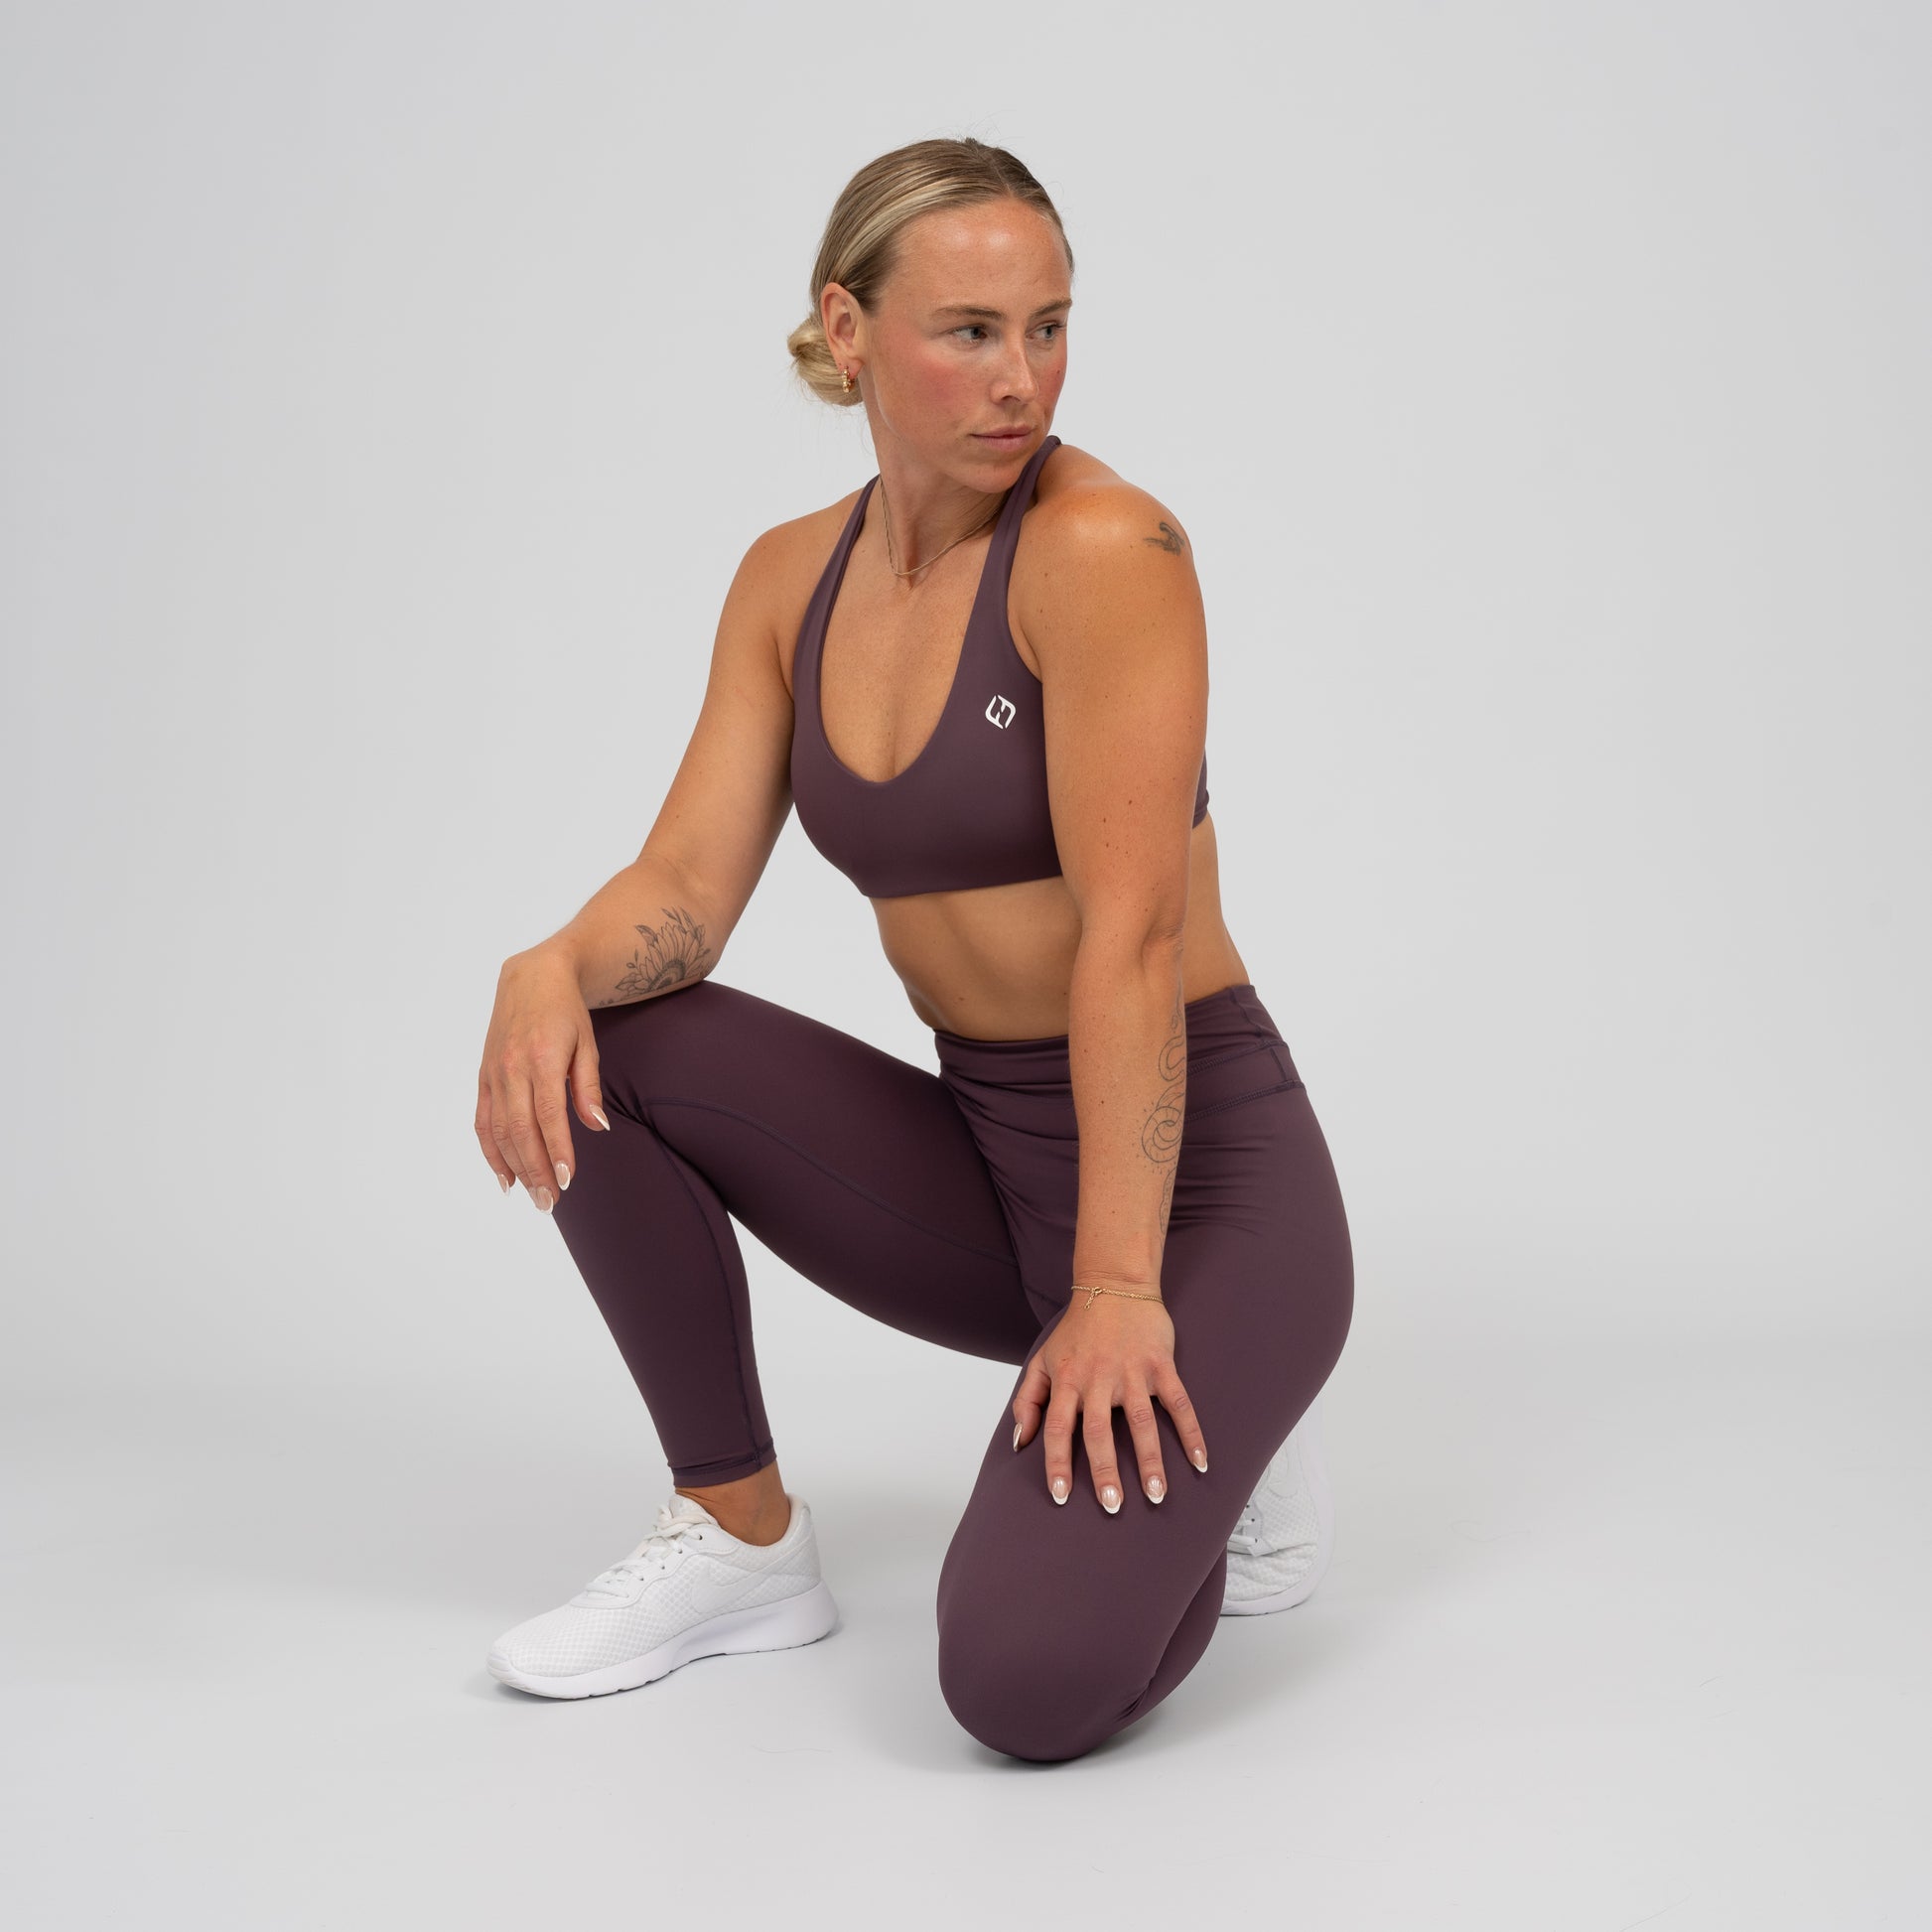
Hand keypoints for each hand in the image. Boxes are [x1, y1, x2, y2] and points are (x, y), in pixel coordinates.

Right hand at [475, 945, 610, 1209]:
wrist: (530, 977)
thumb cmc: (565, 1011)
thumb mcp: (587, 1043)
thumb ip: (588, 1087)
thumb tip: (598, 1127)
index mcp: (542, 1057)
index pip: (548, 1113)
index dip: (555, 1149)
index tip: (566, 1180)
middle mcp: (512, 1068)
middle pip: (520, 1129)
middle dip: (534, 1170)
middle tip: (550, 1202)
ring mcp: (493, 1073)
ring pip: (499, 1131)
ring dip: (514, 1168)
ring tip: (533, 1197)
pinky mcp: (483, 1077)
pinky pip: (483, 1121)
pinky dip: (491, 1151)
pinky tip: (505, 1177)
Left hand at [1010, 1281, 1208, 1512]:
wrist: (1114, 1285)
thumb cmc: (1077, 1330)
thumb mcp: (1043, 1359)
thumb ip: (1028, 1400)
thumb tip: (1020, 1442)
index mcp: (1067, 1379)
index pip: (1058, 1428)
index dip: (1057, 1463)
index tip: (1061, 1497)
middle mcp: (1098, 1378)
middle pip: (1099, 1431)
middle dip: (1105, 1472)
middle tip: (1113, 1507)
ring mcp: (1132, 1371)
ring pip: (1141, 1421)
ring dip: (1150, 1461)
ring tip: (1157, 1496)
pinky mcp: (1161, 1364)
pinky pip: (1178, 1402)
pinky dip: (1191, 1432)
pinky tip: (1200, 1462)